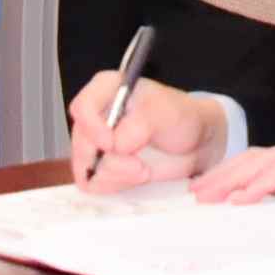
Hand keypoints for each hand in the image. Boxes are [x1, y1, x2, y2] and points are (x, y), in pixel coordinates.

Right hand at [67, 71, 221, 190]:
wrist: (193, 141)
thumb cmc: (178, 116)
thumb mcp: (164, 112)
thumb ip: (139, 125)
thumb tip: (116, 145)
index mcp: (106, 90)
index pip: (82, 107)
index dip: (92, 127)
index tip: (112, 143)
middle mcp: (95, 116)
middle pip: (81, 143)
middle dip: (111, 162)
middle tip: (140, 167)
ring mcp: (96, 143)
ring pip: (87, 168)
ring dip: (117, 175)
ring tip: (144, 170)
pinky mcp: (102, 167)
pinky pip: (94, 184)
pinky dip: (116, 184)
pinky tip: (137, 176)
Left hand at [198, 124, 274, 206]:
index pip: (262, 169)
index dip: (235, 181)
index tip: (212, 197)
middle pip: (252, 161)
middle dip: (222, 177)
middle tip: (196, 194)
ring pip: (261, 162)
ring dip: (232, 180)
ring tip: (208, 196)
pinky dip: (261, 184)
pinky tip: (242, 198)